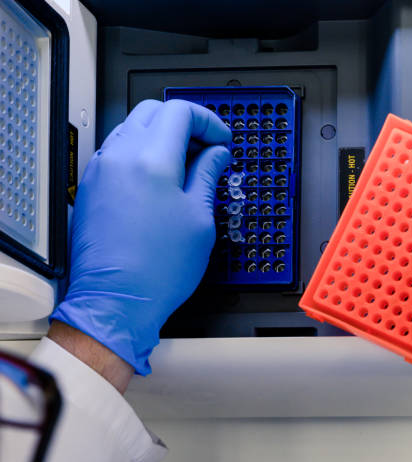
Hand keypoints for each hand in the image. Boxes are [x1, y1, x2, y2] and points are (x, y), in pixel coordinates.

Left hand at [51, 100, 230, 374]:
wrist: (116, 301)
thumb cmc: (156, 271)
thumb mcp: (199, 221)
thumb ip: (207, 176)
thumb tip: (215, 155)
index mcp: (152, 160)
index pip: (180, 111)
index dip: (208, 120)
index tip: (220, 140)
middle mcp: (120, 157)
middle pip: (153, 111)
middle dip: (184, 123)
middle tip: (205, 148)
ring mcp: (100, 171)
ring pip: (132, 129)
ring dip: (160, 137)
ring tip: (182, 167)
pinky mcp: (91, 188)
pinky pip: (117, 153)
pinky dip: (140, 155)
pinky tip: (157, 182)